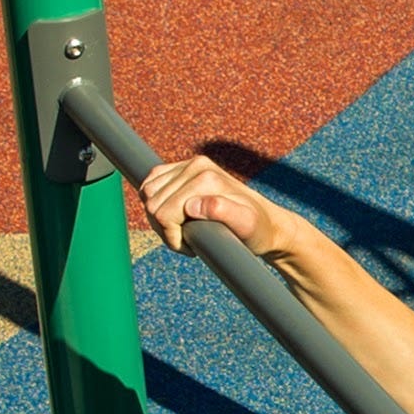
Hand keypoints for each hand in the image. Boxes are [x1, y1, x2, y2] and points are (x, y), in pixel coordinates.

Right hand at [133, 154, 276, 258]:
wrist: (266, 222)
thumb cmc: (257, 230)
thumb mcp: (246, 225)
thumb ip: (222, 212)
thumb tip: (192, 205)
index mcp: (205, 178)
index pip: (163, 211)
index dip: (171, 237)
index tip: (191, 248)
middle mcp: (196, 165)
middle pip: (152, 202)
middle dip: (164, 228)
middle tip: (187, 241)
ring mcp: (190, 164)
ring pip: (147, 192)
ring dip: (159, 217)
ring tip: (182, 231)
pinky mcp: (184, 169)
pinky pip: (151, 183)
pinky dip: (156, 204)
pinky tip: (175, 218)